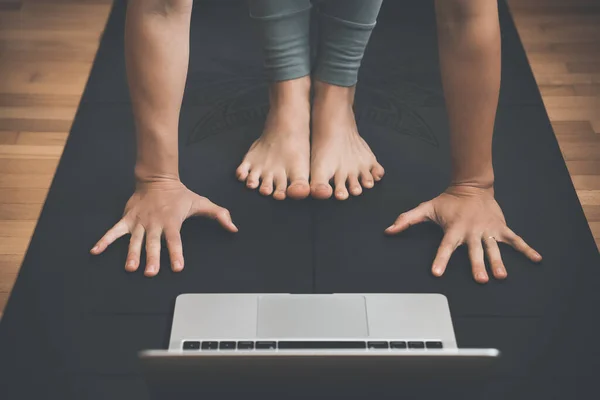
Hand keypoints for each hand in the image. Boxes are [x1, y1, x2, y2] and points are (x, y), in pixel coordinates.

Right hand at [90, 179, 237, 276]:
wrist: (157, 178)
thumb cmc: (180, 195)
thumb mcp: (201, 203)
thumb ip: (219, 215)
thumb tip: (234, 227)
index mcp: (172, 221)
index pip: (175, 240)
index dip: (176, 253)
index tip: (176, 267)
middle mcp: (155, 224)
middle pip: (153, 243)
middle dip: (151, 258)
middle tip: (150, 273)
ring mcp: (139, 222)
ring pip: (134, 240)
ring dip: (131, 253)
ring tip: (130, 267)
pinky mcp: (127, 219)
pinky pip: (114, 231)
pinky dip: (104, 241)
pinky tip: (95, 251)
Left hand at [385, 184, 541, 283]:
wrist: (472, 186)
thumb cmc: (448, 201)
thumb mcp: (426, 208)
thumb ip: (407, 219)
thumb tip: (388, 230)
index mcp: (454, 229)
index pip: (445, 246)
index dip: (440, 259)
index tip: (437, 272)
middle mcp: (472, 231)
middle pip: (474, 251)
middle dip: (477, 265)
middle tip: (481, 279)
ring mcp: (488, 230)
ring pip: (494, 248)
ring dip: (499, 261)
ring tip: (502, 275)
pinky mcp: (500, 228)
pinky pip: (515, 240)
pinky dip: (526, 249)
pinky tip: (537, 259)